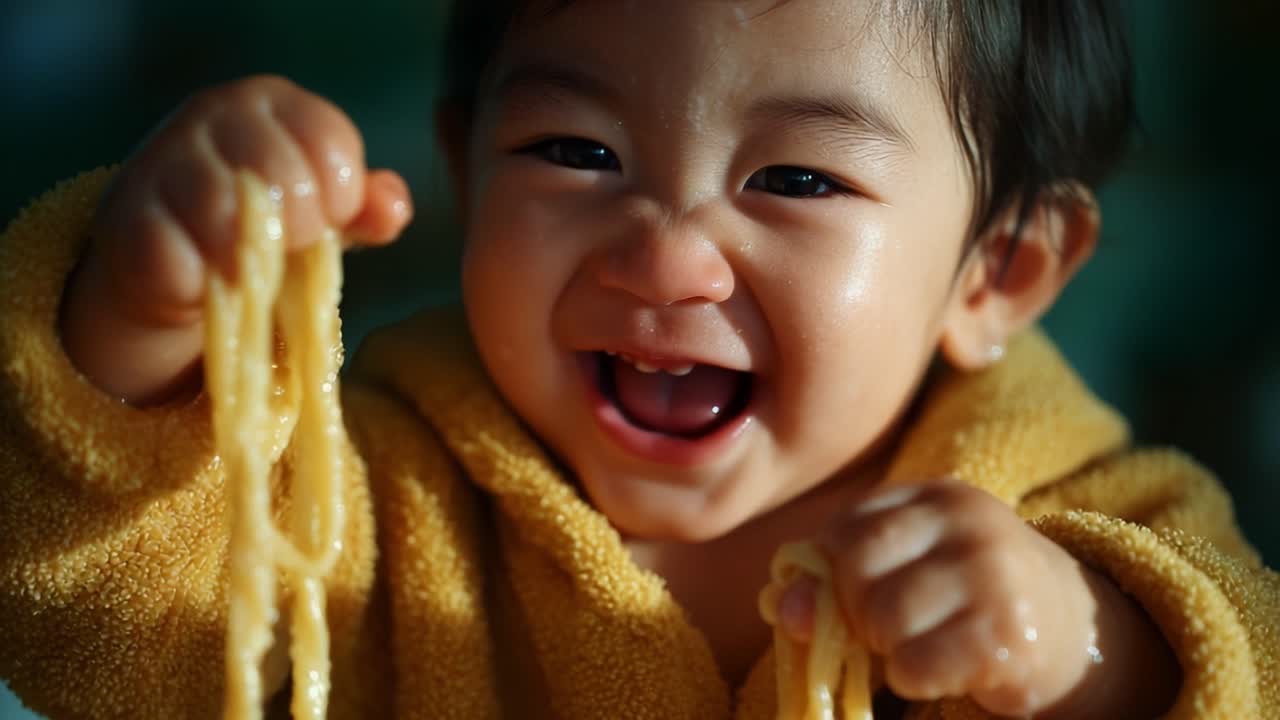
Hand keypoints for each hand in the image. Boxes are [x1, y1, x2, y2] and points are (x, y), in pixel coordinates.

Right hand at [61, 75, 412, 403]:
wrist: (172, 254)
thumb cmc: (266, 222)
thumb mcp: (325, 209)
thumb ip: (366, 207)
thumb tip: (392, 209)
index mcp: (273, 103)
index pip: (329, 141)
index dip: (340, 196)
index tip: (328, 217)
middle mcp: (214, 115)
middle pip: (282, 174)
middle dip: (299, 227)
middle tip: (287, 246)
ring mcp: (162, 159)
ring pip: (226, 215)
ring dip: (252, 260)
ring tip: (249, 268)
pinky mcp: (124, 218)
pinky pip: (178, 260)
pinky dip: (203, 285)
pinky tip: (205, 284)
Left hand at [779, 481, 1100, 715]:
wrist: (1069, 629)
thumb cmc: (963, 595)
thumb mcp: (905, 568)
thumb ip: (833, 580)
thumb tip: (782, 606)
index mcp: (933, 495)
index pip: (843, 530)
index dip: (834, 574)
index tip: (858, 595)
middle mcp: (966, 521)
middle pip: (857, 570)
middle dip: (857, 611)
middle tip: (889, 626)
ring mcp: (991, 573)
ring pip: (883, 619)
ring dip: (888, 649)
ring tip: (920, 643)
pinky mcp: (1006, 632)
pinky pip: (916, 664)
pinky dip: (913, 677)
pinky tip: (942, 668)